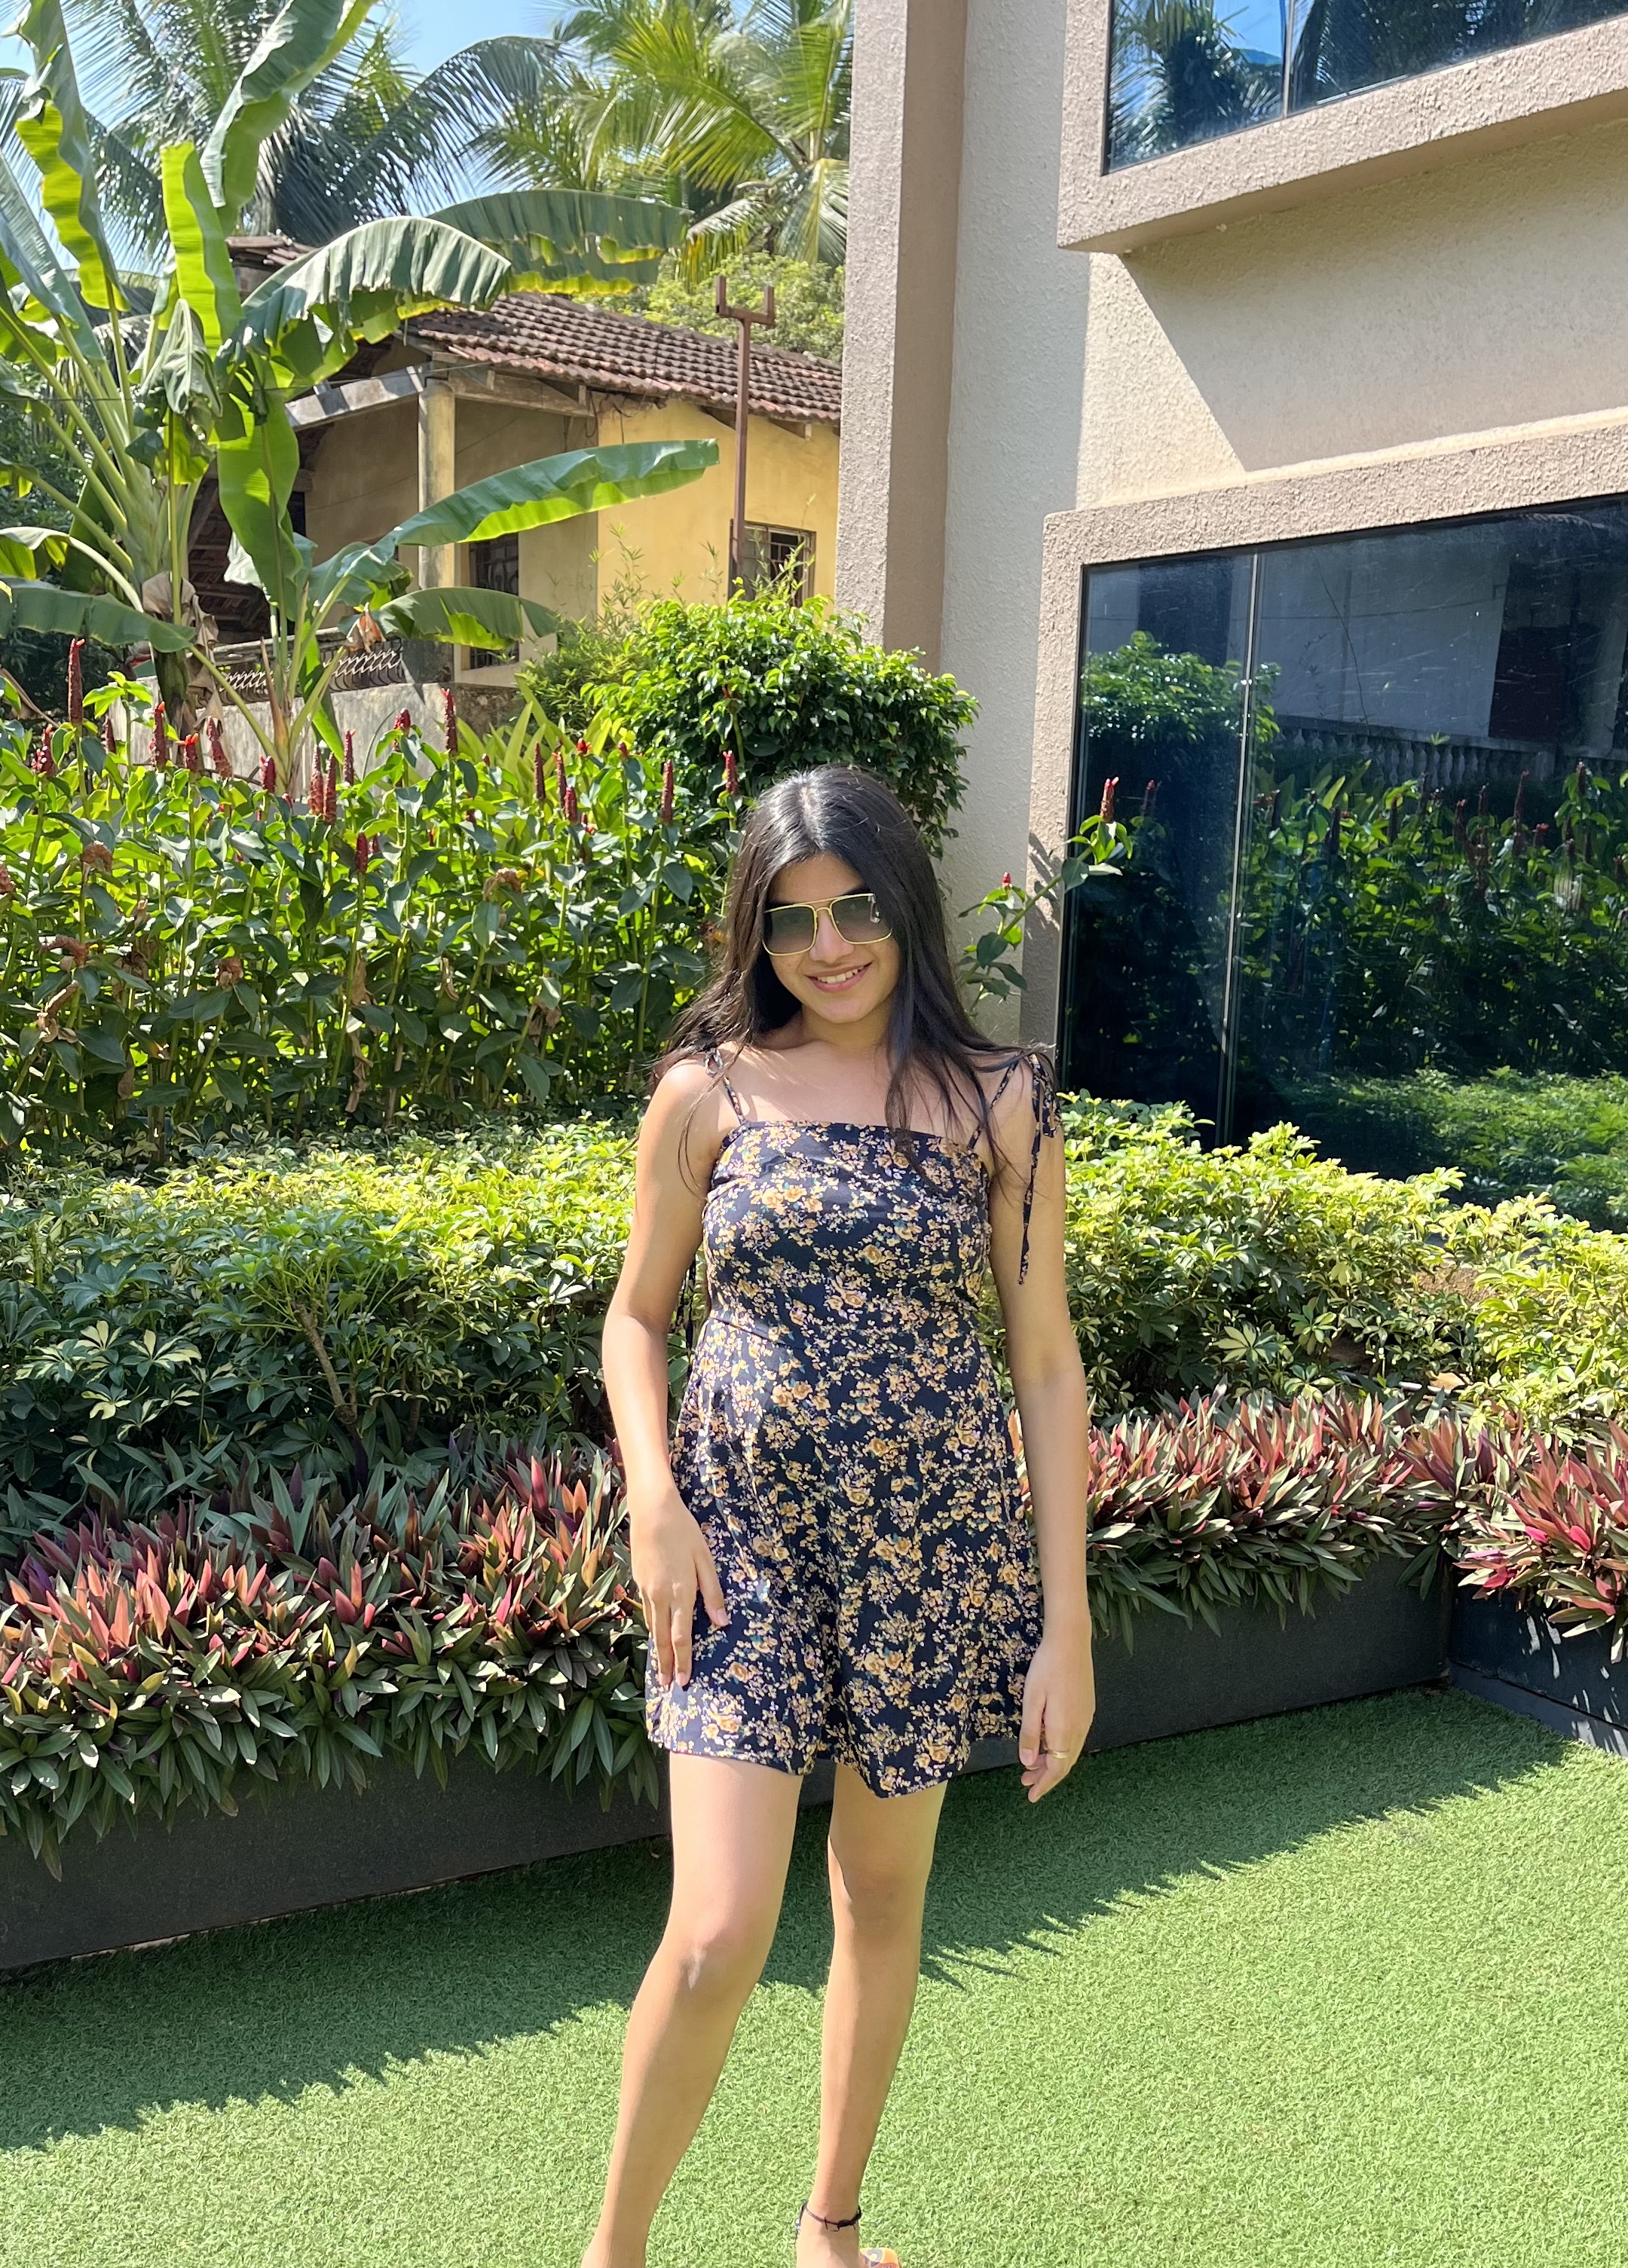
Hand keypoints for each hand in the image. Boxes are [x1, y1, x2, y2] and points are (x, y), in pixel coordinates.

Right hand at [629, 1481, 726, 1688]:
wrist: (651, 1509)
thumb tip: (722, 1623)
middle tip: (668, 1686)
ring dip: (657, 1649)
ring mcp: (646, 1588)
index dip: (684, 1660)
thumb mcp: (705, 1560)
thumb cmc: (684, 1531)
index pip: (682, 1635)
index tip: (685, 1681)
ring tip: (661, 1668)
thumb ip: (713, 1593)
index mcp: (680, 1592)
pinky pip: (647, 1611)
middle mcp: (660, 1595)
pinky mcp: (638, 1580)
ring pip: (652, 1626)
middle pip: (662, 1638)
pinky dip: (651, 1628)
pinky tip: (654, 1633)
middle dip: (666, 1664)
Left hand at [1018, 1623, 1095, 1802]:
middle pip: (1066, 1763)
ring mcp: (1086, 1718)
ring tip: (1033, 1767)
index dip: (1044, 1784)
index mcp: (1064, 1729)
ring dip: (1054, 1762)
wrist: (1071, 1642)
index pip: (1057, 1767)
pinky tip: (1050, 1745)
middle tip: (1026, 1784)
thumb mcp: (1031, 1700)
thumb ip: (1031, 1732)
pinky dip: (1061, 1749)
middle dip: (1046, 1776)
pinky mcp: (1088, 1708)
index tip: (1031, 1796)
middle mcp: (1079, 1728)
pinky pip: (1075, 1739)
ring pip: (1071, 1751)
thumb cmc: (1046, 1668)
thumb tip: (1028, 1762)